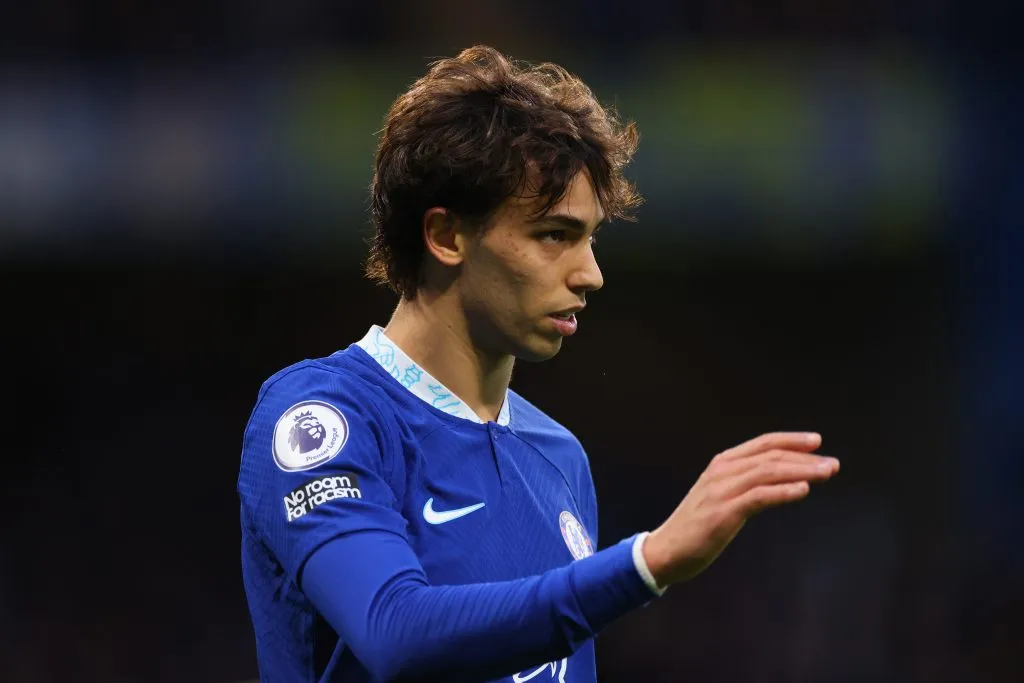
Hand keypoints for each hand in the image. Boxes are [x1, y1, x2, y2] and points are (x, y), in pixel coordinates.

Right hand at [642, 432, 838, 586]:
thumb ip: (743, 484)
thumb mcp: (719, 496)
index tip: (817, 442)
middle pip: (770, 456)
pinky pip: (758, 497)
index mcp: (722, 464)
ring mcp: (721, 491)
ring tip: (825, 474)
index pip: (762, 443)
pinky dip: (782, 491)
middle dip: (804, 458)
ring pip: (767, 472)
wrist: (666, 550)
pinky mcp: (723, 512)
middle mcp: (722, 471)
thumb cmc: (696, 526)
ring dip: (801, 471)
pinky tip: (802, 491)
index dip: (791, 440)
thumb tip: (779, 480)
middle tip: (832, 464)